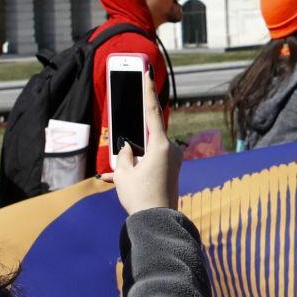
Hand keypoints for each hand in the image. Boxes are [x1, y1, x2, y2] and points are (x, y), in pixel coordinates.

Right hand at [108, 70, 178, 215]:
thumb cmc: (140, 197)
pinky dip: (137, 168)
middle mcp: (171, 150)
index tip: (148, 72)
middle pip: (148, 136)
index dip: (148, 91)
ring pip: (148, 151)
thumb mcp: (124, 173)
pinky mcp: (171, 171)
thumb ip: (123, 155)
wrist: (157, 223)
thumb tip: (127, 149)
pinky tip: (122, 181)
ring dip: (133, 160)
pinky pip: (151, 162)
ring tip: (123, 178)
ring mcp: (173, 161)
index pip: (152, 112)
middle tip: (128, 154)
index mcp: (161, 146)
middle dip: (133, 142)